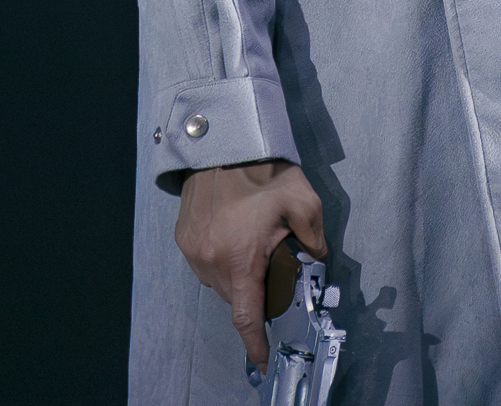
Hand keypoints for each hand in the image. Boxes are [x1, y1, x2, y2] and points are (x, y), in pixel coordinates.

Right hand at [175, 159, 324, 374]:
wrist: (222, 140)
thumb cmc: (262, 170)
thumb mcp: (302, 199)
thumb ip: (314, 236)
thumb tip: (318, 259)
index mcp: (240, 258)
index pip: (246, 317)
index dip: (255, 344)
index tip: (263, 361)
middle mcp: (210, 261)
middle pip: (235, 298)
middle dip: (254, 293)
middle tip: (270, 269)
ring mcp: (193, 250)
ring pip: (218, 283)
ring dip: (235, 276)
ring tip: (250, 246)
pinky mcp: (182, 238)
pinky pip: (203, 263)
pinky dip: (219, 260)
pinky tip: (232, 237)